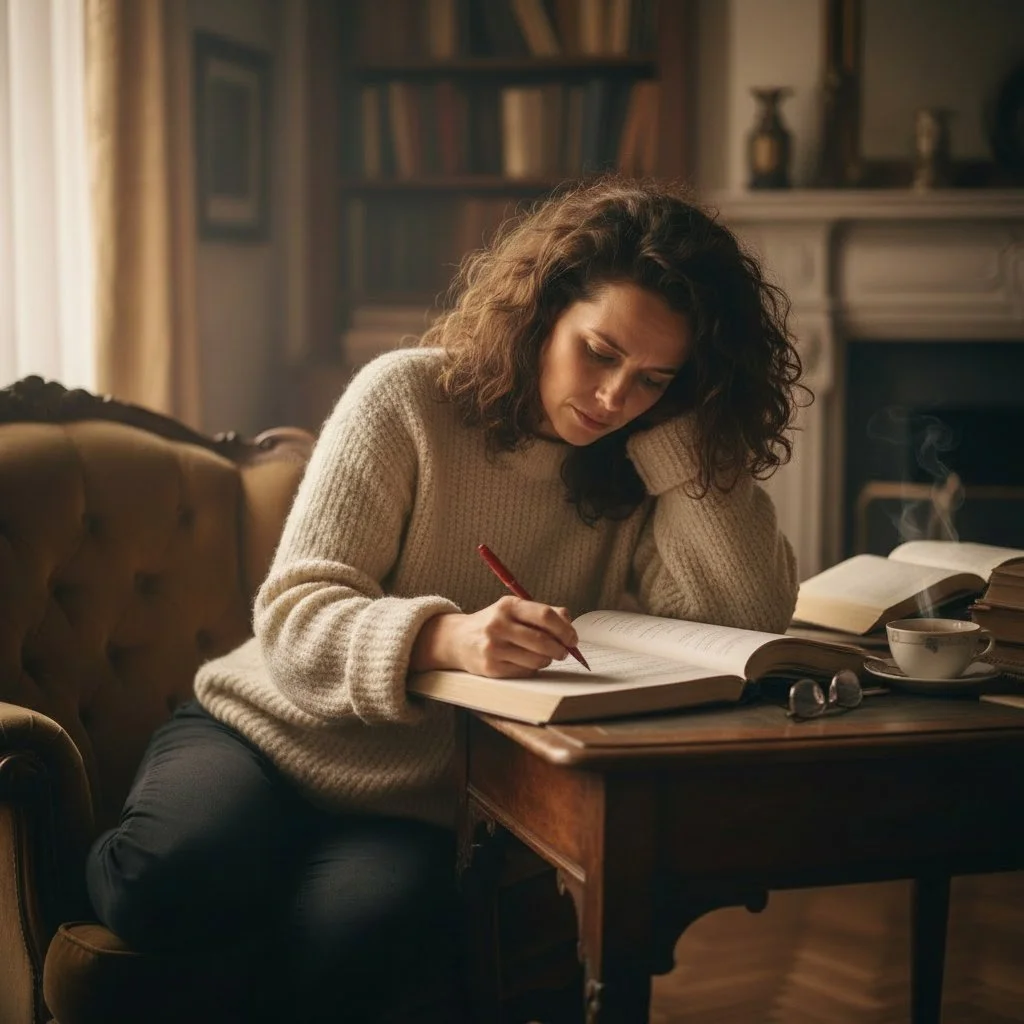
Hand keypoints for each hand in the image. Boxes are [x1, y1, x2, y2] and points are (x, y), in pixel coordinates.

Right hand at [410, 597, 577, 677]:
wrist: (457, 640)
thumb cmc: (494, 624)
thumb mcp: (513, 610)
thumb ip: (542, 613)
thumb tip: (568, 620)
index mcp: (508, 605)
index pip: (545, 616)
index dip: (565, 629)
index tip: (573, 638)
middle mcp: (499, 625)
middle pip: (543, 640)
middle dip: (560, 649)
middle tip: (564, 652)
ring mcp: (494, 648)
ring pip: (536, 659)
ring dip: (547, 660)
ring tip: (543, 656)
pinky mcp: (491, 668)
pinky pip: (525, 672)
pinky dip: (532, 669)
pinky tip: (525, 662)